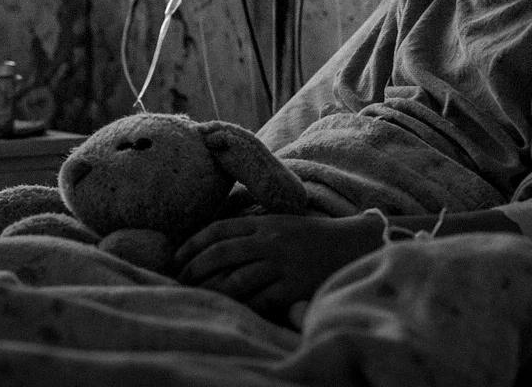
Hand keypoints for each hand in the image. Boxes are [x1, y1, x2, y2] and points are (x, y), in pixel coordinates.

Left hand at [175, 212, 381, 314]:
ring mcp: (282, 264)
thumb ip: (253, 227)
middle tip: (180, 280)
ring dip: (214, 290)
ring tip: (200, 297)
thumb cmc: (313, 236)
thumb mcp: (281, 221)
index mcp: (265, 222)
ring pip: (237, 279)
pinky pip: (261, 300)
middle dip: (195, 268)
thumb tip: (216, 240)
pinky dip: (243, 307)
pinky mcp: (294, 287)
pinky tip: (232, 310)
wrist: (353, 244)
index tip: (177, 257)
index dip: (193, 243)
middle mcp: (270, 241)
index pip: (219, 229)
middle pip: (221, 253)